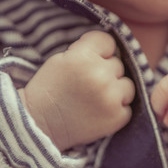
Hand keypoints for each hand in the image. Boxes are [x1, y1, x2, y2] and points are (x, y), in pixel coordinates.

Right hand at [18, 31, 134, 151]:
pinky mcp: (117, 117)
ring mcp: (111, 98)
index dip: (100, 51)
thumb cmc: (49, 91)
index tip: (92, 60)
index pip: (108, 42)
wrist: (39, 125)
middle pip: (118, 65)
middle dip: (105, 72)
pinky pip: (127, 107)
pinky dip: (116, 110)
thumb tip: (110, 50)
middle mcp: (100, 75)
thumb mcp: (61, 60)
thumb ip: (86, 52)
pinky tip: (99, 113)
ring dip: (116, 91)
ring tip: (97, 99)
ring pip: (127, 85)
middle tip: (88, 85)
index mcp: (83, 57)